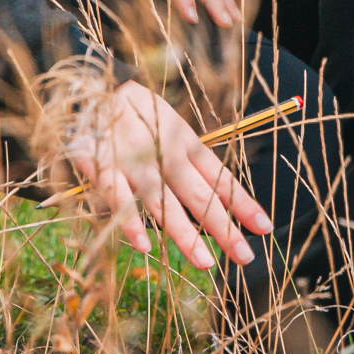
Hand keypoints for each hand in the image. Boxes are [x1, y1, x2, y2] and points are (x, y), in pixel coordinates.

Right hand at [65, 79, 271, 268]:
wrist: (88, 90)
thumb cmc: (135, 120)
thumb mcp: (167, 131)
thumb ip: (189, 164)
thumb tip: (223, 204)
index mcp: (183, 139)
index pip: (218, 175)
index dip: (242, 202)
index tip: (264, 228)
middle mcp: (162, 148)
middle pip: (197, 192)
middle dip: (222, 226)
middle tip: (243, 257)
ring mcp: (131, 156)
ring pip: (161, 199)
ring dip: (183, 233)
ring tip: (204, 262)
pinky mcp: (99, 162)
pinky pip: (116, 196)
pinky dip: (129, 221)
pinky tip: (145, 246)